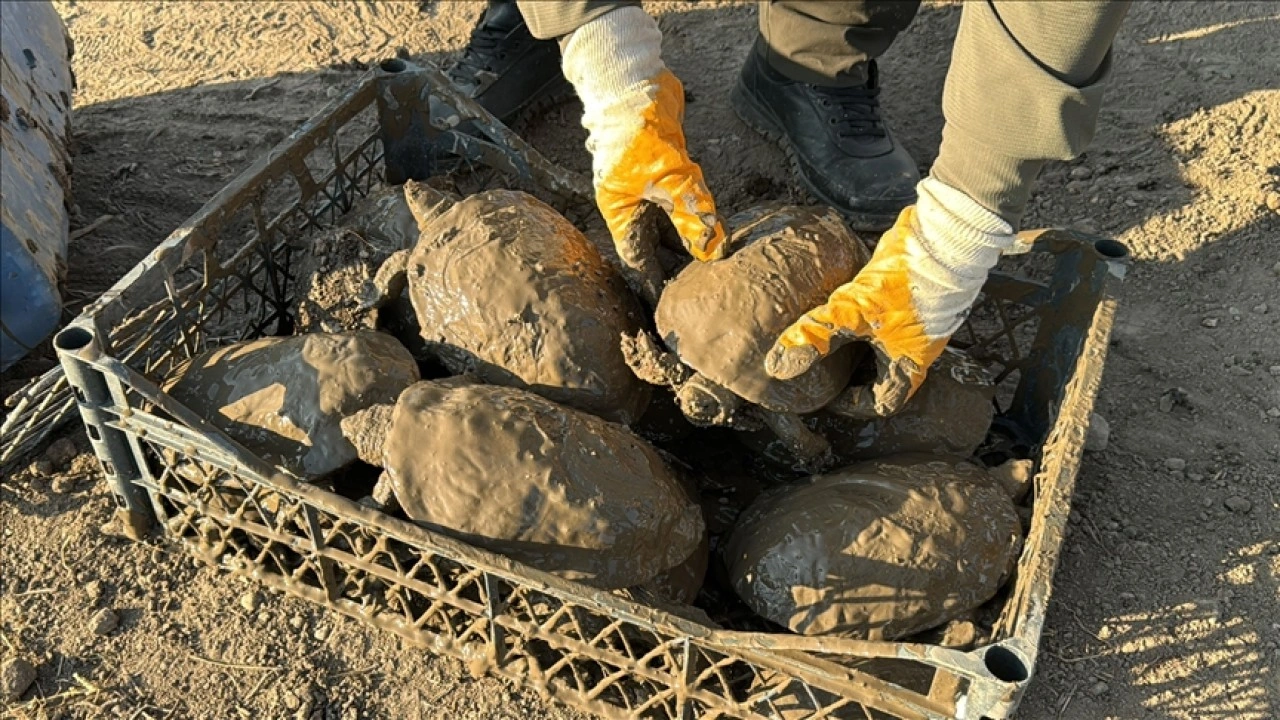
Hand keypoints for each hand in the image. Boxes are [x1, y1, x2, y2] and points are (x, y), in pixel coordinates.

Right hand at [562, 7, 724, 301]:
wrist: (635, 85)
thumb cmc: (639, 134)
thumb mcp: (671, 181)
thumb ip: (693, 217)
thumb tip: (714, 252)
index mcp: (620, 215)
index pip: (637, 264)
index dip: (653, 289)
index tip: (669, 313)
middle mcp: (631, 206)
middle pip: (654, 249)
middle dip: (676, 270)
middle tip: (699, 295)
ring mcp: (647, 190)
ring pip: (670, 227)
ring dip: (690, 244)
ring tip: (711, 270)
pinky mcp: (664, 173)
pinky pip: (681, 204)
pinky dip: (696, 217)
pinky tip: (715, 230)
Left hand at [765, 177, 1015, 416]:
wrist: (941, 236)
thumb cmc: (907, 283)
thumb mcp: (851, 313)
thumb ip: (815, 337)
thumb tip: (778, 367)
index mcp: (908, 364)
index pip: (882, 403)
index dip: (854, 405)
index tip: (828, 396)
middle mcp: (916, 347)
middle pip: (881, 374)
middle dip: (851, 373)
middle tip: (822, 367)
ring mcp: (916, 319)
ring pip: (882, 342)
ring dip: (856, 341)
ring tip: (827, 335)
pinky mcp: (912, 292)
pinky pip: (883, 313)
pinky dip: (862, 313)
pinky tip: (842, 302)